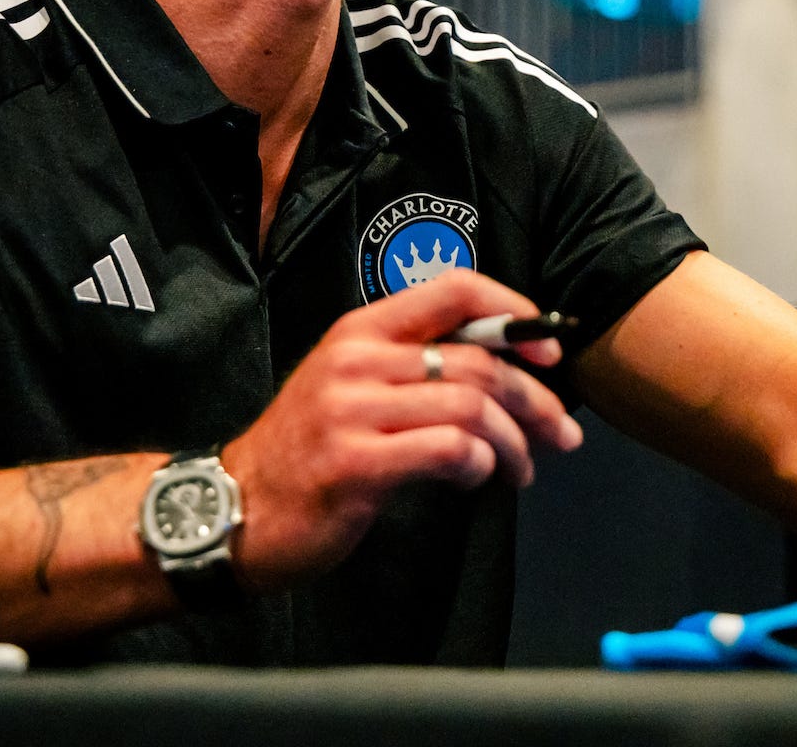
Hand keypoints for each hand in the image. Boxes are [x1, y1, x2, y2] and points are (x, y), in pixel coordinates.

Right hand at [221, 269, 583, 588]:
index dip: (514, 311)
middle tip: (561, 432)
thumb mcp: (351, 386)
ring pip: (471, 406)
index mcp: (360, 330)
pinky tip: (477, 478)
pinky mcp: (356, 463)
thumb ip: (413, 367)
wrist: (235, 508)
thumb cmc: (306, 451)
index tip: (549, 348)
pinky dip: (479, 465)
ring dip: (514, 441)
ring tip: (521, 469)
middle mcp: (357, 359)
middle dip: (534, 397)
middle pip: (477, 360)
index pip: (453, 289)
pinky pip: (448, 450)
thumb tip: (503, 368)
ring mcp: (352, 410)